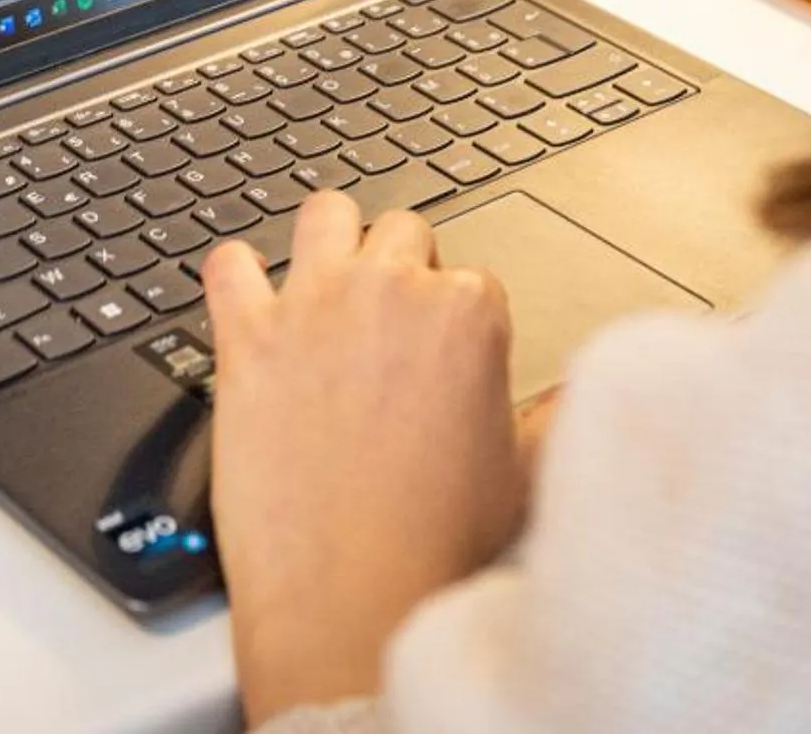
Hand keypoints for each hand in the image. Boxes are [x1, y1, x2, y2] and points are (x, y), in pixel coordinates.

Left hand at [204, 191, 524, 725]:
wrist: (353, 598)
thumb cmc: (436, 546)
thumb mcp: (526, 472)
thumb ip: (551, 411)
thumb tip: (583, 388)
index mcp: (467, 315)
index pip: (470, 278)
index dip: (456, 316)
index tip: (441, 352)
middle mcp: (389, 292)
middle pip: (400, 233)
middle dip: (399, 270)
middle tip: (389, 325)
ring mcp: (312, 307)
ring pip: (323, 213)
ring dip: (328, 242)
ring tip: (326, 284)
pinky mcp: (245, 337)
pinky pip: (228, 263)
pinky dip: (235, 274)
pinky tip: (245, 300)